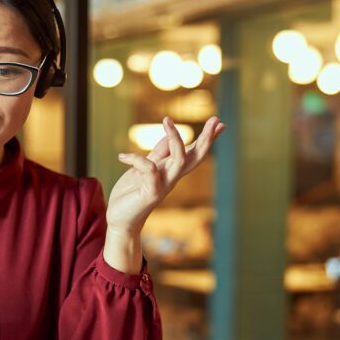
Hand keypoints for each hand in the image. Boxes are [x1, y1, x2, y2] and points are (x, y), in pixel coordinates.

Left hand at [106, 116, 224, 234]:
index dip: (206, 138)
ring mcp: (164, 185)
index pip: (193, 152)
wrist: (120, 219)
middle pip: (195, 156)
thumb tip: (169, 135)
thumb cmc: (132, 194)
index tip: (219, 122)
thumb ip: (158, 154)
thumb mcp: (144, 168)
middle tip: (215, 119)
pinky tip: (122, 157)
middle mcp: (172, 177)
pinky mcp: (152, 193)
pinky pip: (149, 169)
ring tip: (167, 119)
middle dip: (206, 138)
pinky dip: (136, 159)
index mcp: (171, 170)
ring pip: (179, 159)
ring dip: (175, 138)